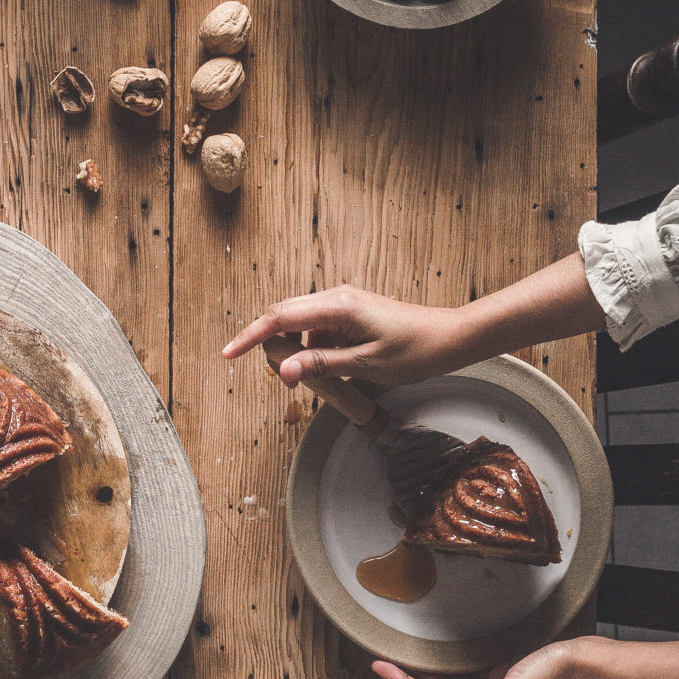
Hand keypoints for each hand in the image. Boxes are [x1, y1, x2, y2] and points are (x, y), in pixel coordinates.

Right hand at [223, 286, 474, 390]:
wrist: (450, 338)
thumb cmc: (415, 350)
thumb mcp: (365, 364)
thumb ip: (320, 365)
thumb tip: (283, 372)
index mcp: (338, 306)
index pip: (279, 318)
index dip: (250, 337)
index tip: (228, 354)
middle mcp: (337, 298)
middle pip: (285, 317)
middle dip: (275, 348)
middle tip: (285, 381)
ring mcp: (344, 304)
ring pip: (301, 326)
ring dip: (298, 352)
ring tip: (318, 380)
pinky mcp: (351, 313)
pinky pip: (319, 330)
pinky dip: (316, 350)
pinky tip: (335, 369)